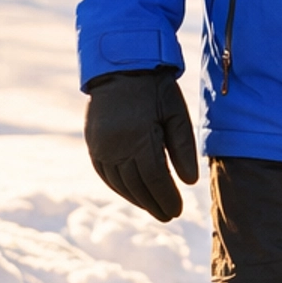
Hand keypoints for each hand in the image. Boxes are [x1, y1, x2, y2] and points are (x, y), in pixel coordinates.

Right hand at [85, 68, 198, 221]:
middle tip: (169, 215)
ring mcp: (100, 146)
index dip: (166, 198)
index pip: (155, 179)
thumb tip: (189, 182)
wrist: (121, 67)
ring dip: (137, 199)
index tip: (178, 211)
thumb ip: (183, 149)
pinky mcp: (92, 144)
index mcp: (139, 137)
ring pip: (119, 183)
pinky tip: (133, 194)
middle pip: (137, 185)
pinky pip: (105, 174)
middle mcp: (116, 146)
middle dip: (154, 203)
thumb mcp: (177, 114)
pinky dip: (119, 187)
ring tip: (154, 208)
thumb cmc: (155, 89)